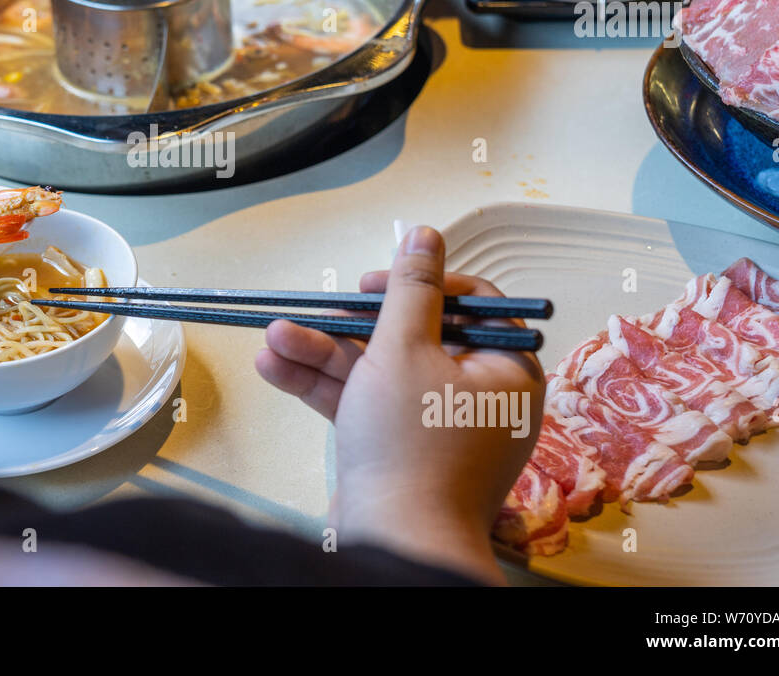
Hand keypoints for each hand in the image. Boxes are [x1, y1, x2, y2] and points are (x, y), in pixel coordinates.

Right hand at [255, 226, 543, 583]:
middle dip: (349, 325)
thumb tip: (426, 235)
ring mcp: (437, 429)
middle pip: (413, 338)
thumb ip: (411, 288)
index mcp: (506, 371)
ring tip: (272, 337)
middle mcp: (478, 399)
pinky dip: (325, 387)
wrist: (393, 543)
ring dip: (323, 352)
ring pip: (379, 372)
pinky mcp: (399, 453)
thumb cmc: (410, 449)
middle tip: (317, 309)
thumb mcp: (405, 350)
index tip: (377, 283)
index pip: (472, 304)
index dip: (421, 285)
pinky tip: (276, 366)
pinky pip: (365, 405)